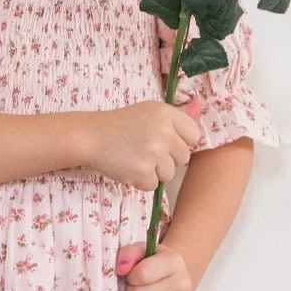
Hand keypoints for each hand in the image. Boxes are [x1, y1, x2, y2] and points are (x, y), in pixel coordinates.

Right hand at [87, 98, 201, 189]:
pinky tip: (128, 167)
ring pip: (169, 174)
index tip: (165, 142)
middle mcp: (163, 131)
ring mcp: (153, 152)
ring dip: (154, 172)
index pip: (193, 135)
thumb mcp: (149, 112)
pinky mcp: (142, 171)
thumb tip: (199, 105)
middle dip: (167, 159)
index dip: (180, 142)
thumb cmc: (121, 125)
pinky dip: (140, 181)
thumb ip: (176, 114)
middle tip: (145, 150)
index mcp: (166, 113)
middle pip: (183, 158)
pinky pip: (153, 185)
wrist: (91, 136)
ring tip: (135, 158)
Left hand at [116, 240, 193, 290]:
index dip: (130, 277)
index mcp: (174, 262)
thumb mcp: (140, 251)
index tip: (132, 276)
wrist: (173, 278)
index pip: (142, 274)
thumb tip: (121, 269)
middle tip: (133, 290)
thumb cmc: (152, 264)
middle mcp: (183, 285)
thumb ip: (128, 254)